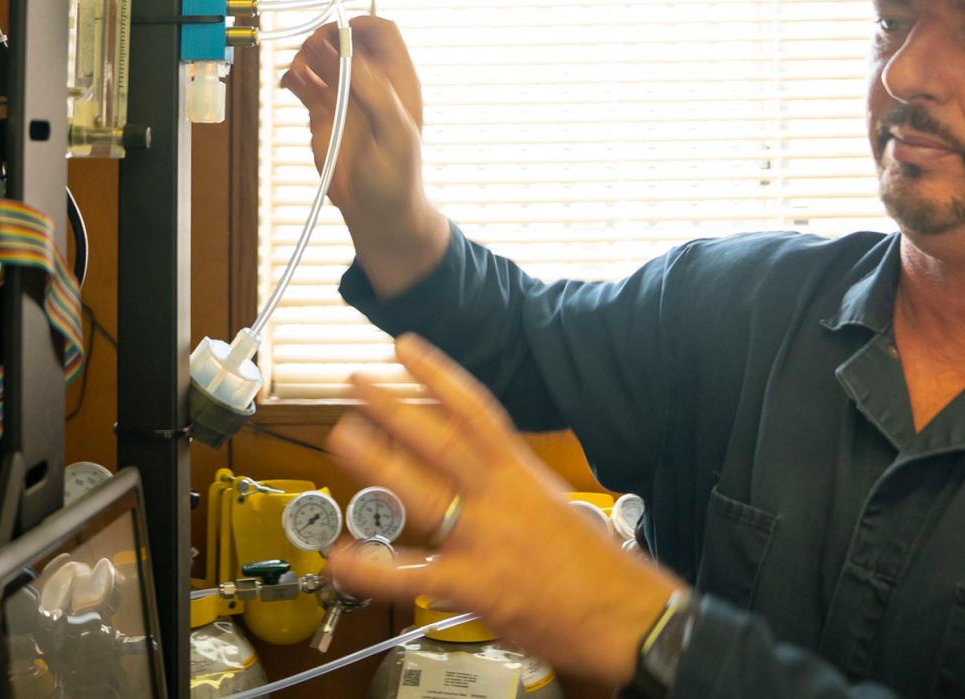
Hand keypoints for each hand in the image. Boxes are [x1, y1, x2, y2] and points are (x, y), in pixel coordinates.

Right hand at [280, 18, 446, 294]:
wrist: (376, 212)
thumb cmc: (396, 178)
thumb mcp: (396, 134)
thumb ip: (375, 93)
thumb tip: (346, 54)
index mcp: (396, 80)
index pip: (380, 32)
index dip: (360, 26)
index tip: (339, 35)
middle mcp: (368, 82)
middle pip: (342, 37)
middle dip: (324, 39)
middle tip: (312, 55)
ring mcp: (343, 95)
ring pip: (318, 56)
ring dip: (304, 57)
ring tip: (300, 76)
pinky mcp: (321, 113)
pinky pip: (303, 81)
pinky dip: (292, 77)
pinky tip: (291, 86)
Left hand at [323, 335, 685, 686]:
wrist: (623, 614)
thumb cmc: (595, 566)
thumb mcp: (555, 508)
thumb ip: (512, 491)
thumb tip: (479, 481)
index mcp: (522, 474)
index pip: (474, 412)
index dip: (438, 376)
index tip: (405, 350)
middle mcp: (499, 497)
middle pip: (440, 441)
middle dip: (394, 408)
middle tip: (356, 382)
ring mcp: (483, 539)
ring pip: (421, 492)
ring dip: (377, 462)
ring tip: (342, 436)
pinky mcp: (472, 586)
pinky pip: (412, 575)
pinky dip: (372, 570)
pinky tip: (341, 558)